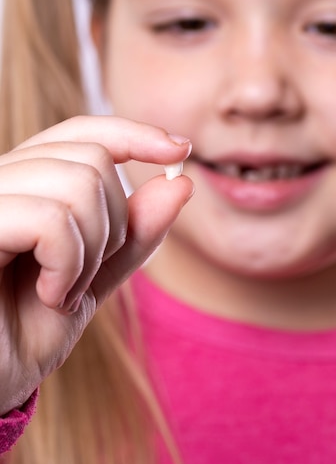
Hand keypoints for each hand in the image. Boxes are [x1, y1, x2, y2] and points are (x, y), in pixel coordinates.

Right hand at [0, 116, 193, 414]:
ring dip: (93, 251)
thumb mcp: (96, 275)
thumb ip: (135, 231)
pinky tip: (50, 296)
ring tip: (65, 292)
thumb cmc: (26, 330)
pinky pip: (50, 219)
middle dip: (115, 223)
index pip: (82, 132)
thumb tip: (180, 182)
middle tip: (88, 275)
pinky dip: (69, 264)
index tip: (181, 149)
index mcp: (26, 183)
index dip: (134, 134)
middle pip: (92, 158)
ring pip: (78, 184)